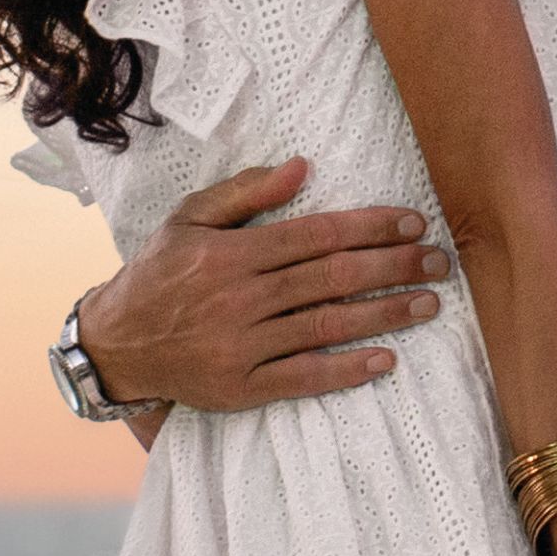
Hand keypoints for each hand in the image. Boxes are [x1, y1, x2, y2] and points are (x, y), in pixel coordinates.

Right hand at [72, 159, 444, 412]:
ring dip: (383, 315)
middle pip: (331, 278)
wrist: (117, 343)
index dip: (370, 227)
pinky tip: (385, 360)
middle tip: (439, 261)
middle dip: (392, 267)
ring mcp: (241, 346)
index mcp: (231, 254)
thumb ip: (246, 193)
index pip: (316, 235)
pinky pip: (303, 378)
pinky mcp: (240, 388)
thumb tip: (303, 167)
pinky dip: (346, 370)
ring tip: (427, 304)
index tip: (414, 223)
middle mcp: (239, 298)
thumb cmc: (160, 272)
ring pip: (325, 326)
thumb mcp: (188, 218)